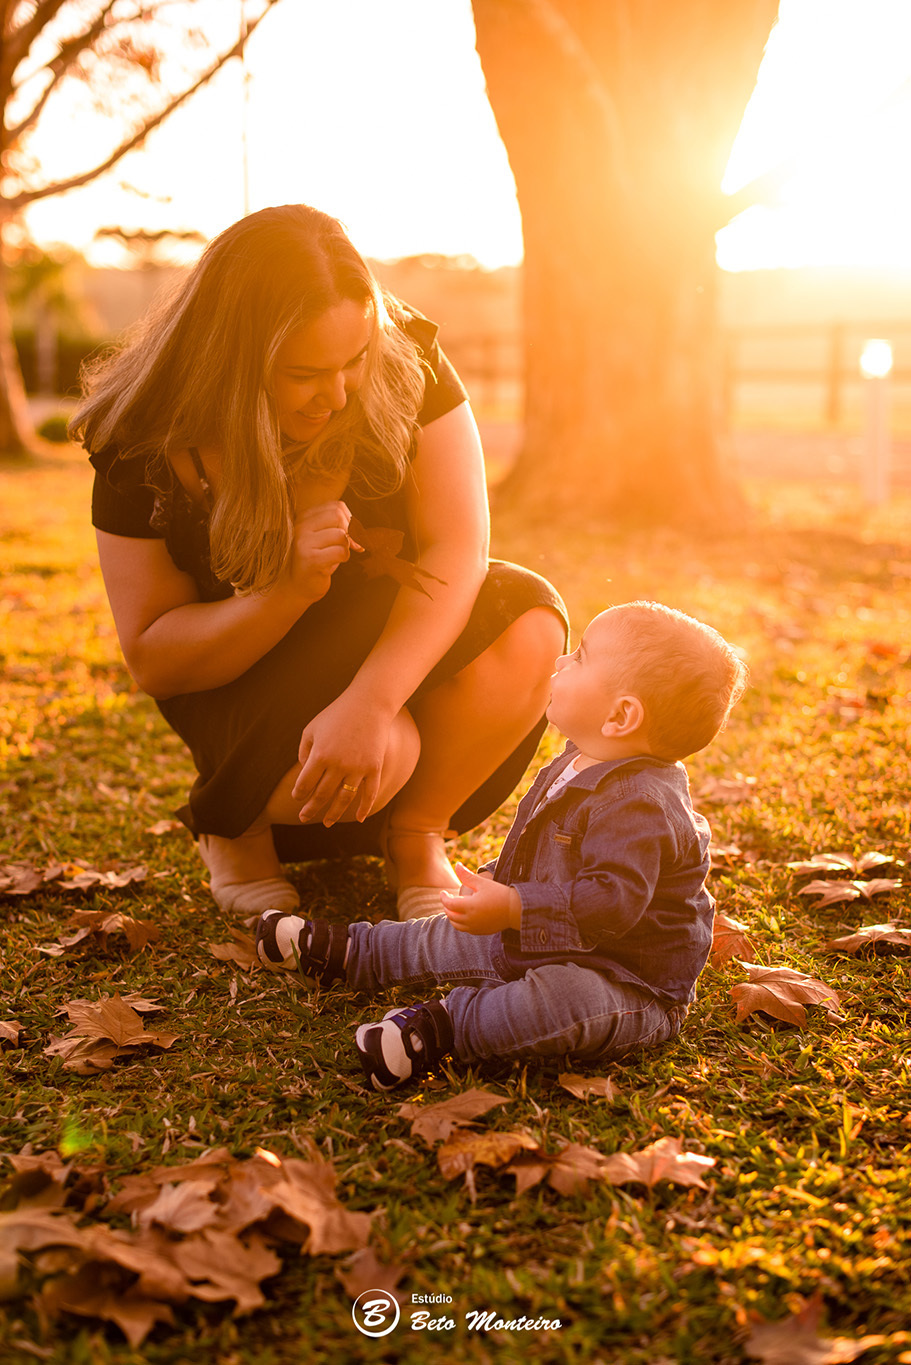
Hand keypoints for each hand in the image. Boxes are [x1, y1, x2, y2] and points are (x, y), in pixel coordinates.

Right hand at [284, 500, 356, 604]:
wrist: (295, 587)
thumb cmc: (314, 561)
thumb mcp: (324, 537)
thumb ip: (338, 526)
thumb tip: (359, 528)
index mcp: (304, 517)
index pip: (337, 506)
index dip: (350, 520)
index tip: (350, 535)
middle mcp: (301, 526)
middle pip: (338, 515)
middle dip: (350, 531)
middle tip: (350, 546)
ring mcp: (303, 542)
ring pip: (341, 535)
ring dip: (346, 547)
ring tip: (337, 556)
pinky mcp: (310, 559)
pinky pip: (340, 551)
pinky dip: (344, 558)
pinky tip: (334, 564)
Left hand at [293, 692, 393, 826]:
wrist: (369, 704)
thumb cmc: (336, 715)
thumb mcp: (312, 728)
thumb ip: (304, 751)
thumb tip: (304, 772)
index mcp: (320, 755)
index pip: (304, 784)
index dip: (299, 794)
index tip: (297, 798)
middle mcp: (338, 765)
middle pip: (321, 795)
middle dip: (310, 809)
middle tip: (303, 818)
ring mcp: (358, 768)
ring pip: (344, 800)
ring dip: (334, 814)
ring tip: (326, 823)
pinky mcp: (374, 768)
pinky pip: (369, 794)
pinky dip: (364, 808)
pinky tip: (359, 819)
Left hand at [440, 863, 520, 934]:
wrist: (515, 909)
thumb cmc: (499, 893)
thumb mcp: (482, 883)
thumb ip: (467, 876)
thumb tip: (457, 864)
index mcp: (469, 906)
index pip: (449, 904)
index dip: (443, 897)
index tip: (443, 892)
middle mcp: (470, 919)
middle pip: (450, 915)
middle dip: (446, 906)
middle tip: (447, 898)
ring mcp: (475, 927)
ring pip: (456, 924)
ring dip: (451, 916)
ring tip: (453, 907)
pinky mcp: (480, 932)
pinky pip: (464, 929)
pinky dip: (460, 923)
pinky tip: (463, 915)